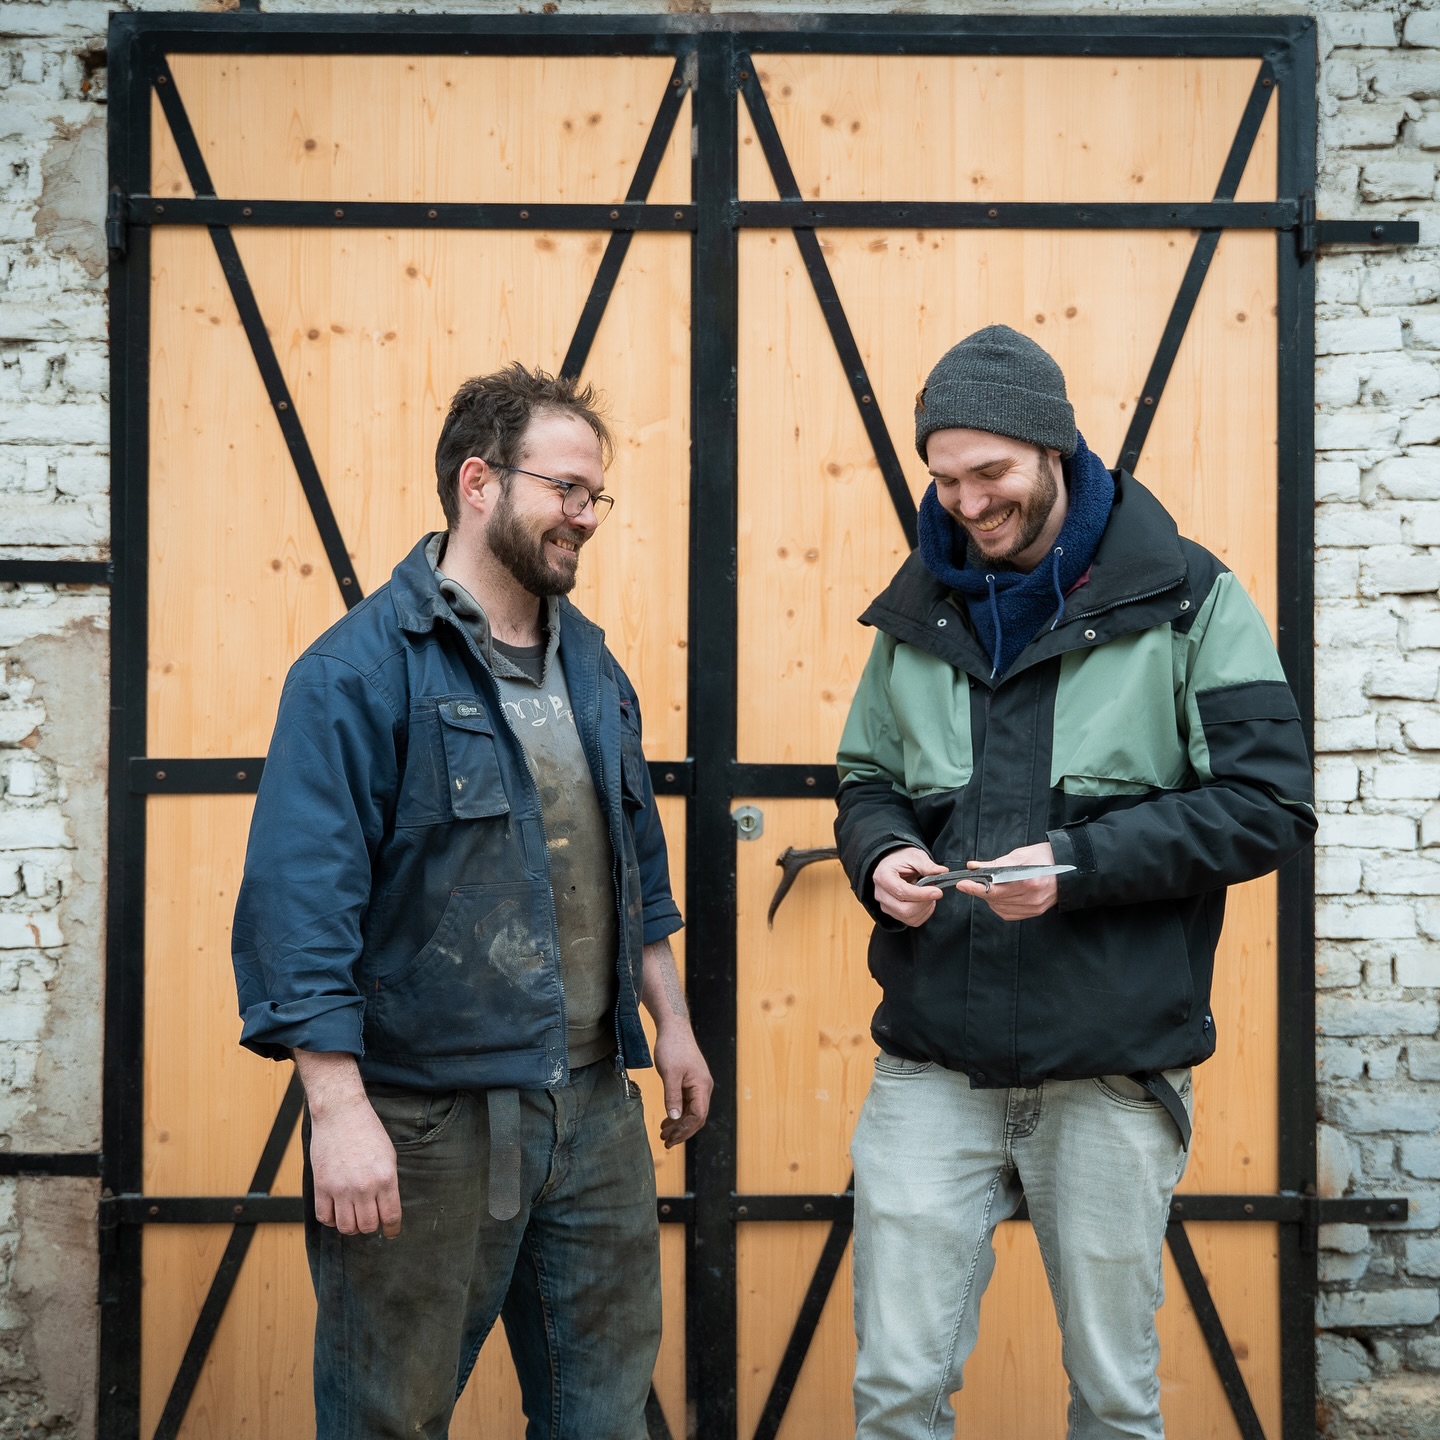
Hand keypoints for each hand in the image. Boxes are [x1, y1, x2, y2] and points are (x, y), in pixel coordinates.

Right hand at [295, 1051, 402, 1238]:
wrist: (340, 1113)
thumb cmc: (367, 1130)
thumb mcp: (389, 1155)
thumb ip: (388, 1183)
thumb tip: (386, 1206)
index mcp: (385, 1179)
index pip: (390, 1216)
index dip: (391, 1229)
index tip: (391, 1233)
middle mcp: (364, 1188)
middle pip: (367, 1226)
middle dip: (370, 1226)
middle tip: (369, 1218)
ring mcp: (341, 1189)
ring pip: (346, 1227)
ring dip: (351, 1225)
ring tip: (353, 1215)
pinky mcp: (321, 1186)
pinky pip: (325, 1217)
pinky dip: (331, 1219)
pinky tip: (336, 1210)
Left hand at [651, 1020, 712, 1148]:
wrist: (674, 1028)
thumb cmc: (672, 1048)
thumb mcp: (669, 1074)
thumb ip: (672, 1096)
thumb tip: (675, 1118)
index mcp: (702, 1086)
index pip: (698, 1116)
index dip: (685, 1129)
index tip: (670, 1138)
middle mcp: (703, 1088)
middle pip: (697, 1117)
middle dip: (682, 1131)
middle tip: (665, 1141)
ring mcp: (698, 1085)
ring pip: (692, 1112)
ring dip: (679, 1124)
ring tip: (664, 1134)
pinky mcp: (691, 1082)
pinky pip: (687, 1103)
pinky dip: (678, 1113)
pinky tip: (668, 1120)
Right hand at [872, 846, 948, 926]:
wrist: (893, 865)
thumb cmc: (902, 859)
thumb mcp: (915, 856)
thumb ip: (927, 865)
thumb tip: (943, 872)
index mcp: (883, 876)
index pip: (902, 892)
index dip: (922, 894)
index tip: (938, 892)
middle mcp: (881, 894)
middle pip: (904, 909)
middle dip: (925, 903)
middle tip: (935, 892)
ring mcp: (885, 906)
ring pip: (909, 917)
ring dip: (925, 909)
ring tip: (930, 896)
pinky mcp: (893, 913)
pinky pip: (911, 921)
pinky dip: (923, 914)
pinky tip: (926, 902)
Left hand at [955, 841, 1058, 921]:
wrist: (1068, 868)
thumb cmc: (1045, 857)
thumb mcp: (1021, 855)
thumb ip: (996, 864)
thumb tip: (974, 866)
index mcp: (1029, 881)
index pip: (996, 889)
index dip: (976, 888)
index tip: (963, 883)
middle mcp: (1032, 898)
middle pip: (996, 900)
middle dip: (980, 891)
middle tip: (970, 882)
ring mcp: (1033, 908)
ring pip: (1000, 908)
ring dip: (989, 899)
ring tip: (988, 886)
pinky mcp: (1034, 912)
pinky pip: (1008, 914)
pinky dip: (999, 905)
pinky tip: (999, 896)